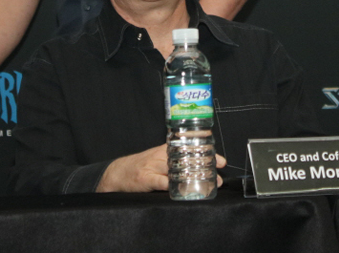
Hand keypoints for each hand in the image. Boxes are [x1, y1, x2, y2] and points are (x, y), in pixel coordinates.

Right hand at [96, 145, 226, 192]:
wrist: (116, 173)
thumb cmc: (140, 167)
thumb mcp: (157, 159)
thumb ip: (174, 161)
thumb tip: (198, 169)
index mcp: (165, 150)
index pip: (189, 148)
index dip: (207, 154)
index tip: (221, 161)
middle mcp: (161, 156)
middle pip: (187, 159)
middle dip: (205, 169)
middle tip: (218, 178)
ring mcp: (153, 166)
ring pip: (177, 170)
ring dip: (194, 179)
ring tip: (206, 186)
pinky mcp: (145, 178)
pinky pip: (162, 182)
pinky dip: (173, 186)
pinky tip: (183, 191)